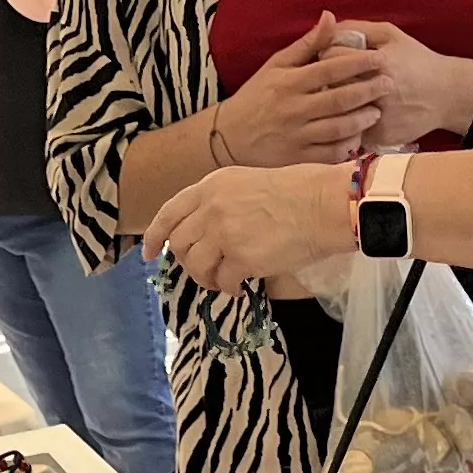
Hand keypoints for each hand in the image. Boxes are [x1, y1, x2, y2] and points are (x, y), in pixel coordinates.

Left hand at [145, 161, 353, 295]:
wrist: (324, 204)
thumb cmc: (298, 193)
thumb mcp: (248, 184)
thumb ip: (221, 204)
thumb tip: (207, 235)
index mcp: (212, 185)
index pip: (170, 212)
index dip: (154, 235)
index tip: (149, 253)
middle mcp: (211, 207)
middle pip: (178, 243)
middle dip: (186, 262)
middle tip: (205, 271)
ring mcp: (224, 233)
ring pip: (195, 265)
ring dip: (207, 278)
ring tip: (225, 281)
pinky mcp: (241, 258)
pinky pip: (223, 282)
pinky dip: (230, 289)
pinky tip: (243, 287)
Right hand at [214, 11, 389, 169]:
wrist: (230, 135)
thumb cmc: (257, 95)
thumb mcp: (277, 64)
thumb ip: (308, 44)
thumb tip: (331, 16)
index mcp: (290, 83)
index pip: (330, 70)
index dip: (358, 64)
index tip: (380, 59)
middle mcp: (294, 109)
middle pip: (339, 100)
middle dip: (368, 91)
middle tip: (389, 84)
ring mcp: (296, 135)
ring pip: (337, 129)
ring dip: (362, 120)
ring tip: (377, 112)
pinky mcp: (297, 157)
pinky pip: (329, 154)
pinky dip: (347, 146)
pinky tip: (358, 137)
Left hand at [336, 20, 472, 145]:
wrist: (446, 95)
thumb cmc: (416, 60)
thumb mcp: (391, 35)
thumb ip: (358, 28)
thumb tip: (328, 24)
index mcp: (380, 63)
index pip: (332, 57)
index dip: (327, 54)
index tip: (329, 56)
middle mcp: (378, 92)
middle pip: (330, 86)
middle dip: (325, 80)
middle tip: (330, 77)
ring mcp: (378, 117)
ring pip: (336, 112)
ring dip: (332, 105)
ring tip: (337, 96)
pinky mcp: (379, 136)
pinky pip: (348, 132)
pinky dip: (345, 124)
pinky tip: (351, 115)